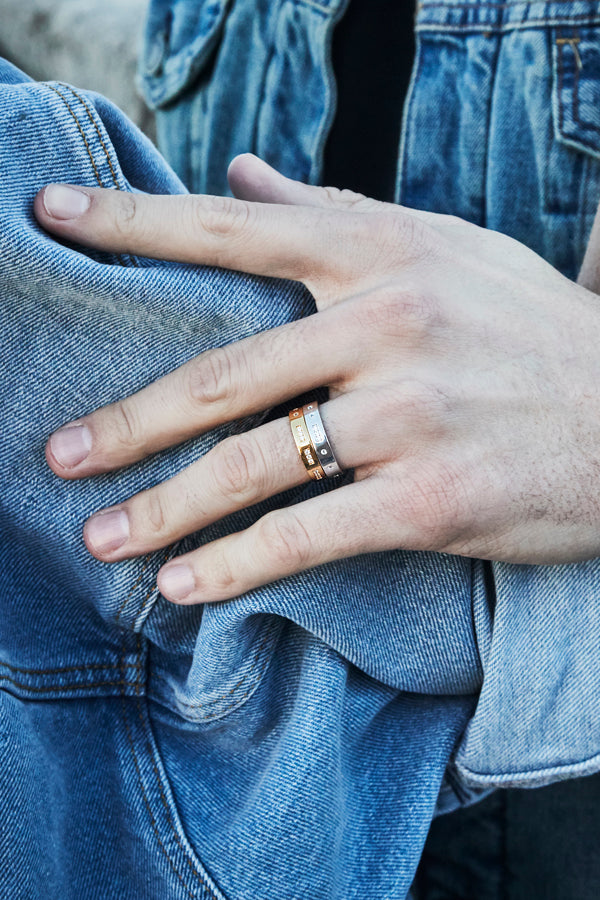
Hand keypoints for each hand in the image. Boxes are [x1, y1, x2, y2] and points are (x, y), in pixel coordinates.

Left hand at [34, 155, 599, 603]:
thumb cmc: (529, 330)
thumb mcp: (446, 248)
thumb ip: (338, 213)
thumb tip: (244, 175)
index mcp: (381, 254)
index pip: (232, 227)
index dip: (132, 221)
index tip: (52, 214)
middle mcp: (387, 325)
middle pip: (223, 374)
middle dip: (129, 420)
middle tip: (61, 452)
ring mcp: (409, 415)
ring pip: (255, 463)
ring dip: (167, 507)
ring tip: (103, 535)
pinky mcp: (430, 499)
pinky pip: (310, 534)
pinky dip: (239, 564)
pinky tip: (186, 583)